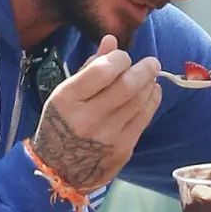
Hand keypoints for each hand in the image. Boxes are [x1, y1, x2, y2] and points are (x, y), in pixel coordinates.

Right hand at [31, 35, 161, 191]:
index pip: (103, 70)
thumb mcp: (65, 93)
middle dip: (144, 69)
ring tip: (150, 77)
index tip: (122, 57)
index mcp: (67, 100)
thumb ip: (90, 67)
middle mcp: (87, 118)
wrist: (58, 171)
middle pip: (127, 86)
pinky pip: (144, 119)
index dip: (119, 58)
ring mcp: (107, 136)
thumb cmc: (61, 124)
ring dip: (149, 85)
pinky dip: (151, 102)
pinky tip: (151, 93)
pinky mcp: (122, 150)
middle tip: (151, 62)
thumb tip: (112, 40)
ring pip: (139, 102)